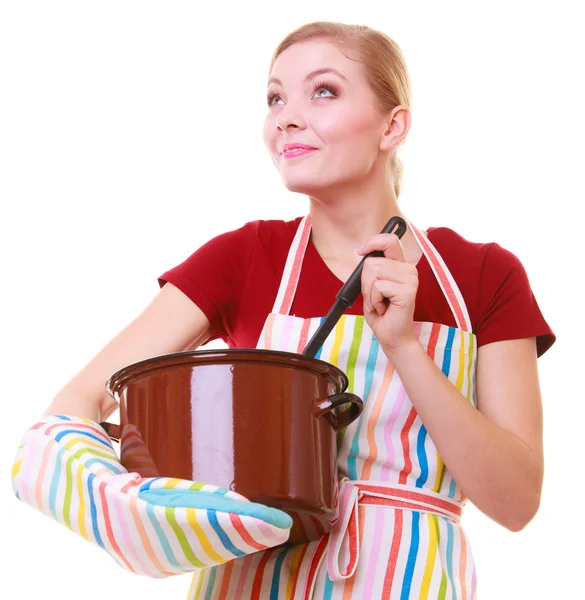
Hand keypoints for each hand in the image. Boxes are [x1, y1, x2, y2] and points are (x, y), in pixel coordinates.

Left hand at [357, 233, 418, 351]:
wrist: (392, 336)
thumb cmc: (382, 313)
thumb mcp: (372, 287)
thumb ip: (371, 270)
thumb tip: (363, 254)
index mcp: (401, 266)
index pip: (390, 240)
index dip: (373, 242)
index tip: (360, 251)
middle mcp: (409, 270)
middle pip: (372, 262)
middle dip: (365, 282)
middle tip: (374, 297)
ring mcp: (410, 279)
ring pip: (373, 273)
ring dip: (369, 293)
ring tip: (379, 303)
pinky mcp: (408, 291)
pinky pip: (377, 287)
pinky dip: (374, 300)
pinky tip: (383, 309)